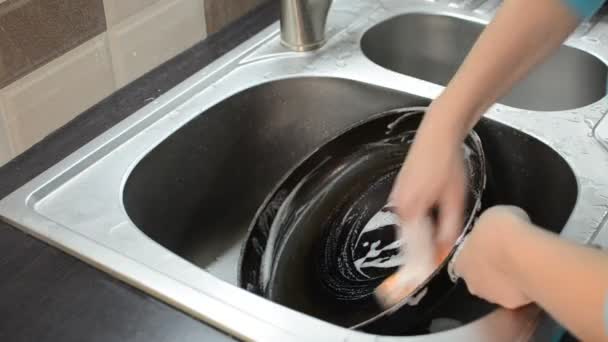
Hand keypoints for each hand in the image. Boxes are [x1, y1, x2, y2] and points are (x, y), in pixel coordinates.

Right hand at [390, 123, 466, 259]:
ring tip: (437, 244)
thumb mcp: (455, 199)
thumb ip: (449, 227)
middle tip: (436, 259)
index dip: (423, 260)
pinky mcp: (400, 189)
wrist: (438, 134)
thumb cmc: (448, 164)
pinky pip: (409, 214)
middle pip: (409, 237)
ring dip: (422, 236)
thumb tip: (445, 249)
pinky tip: (432, 223)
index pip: (414, 246)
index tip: (430, 271)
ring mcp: (397, 197)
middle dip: (422, 249)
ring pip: (410, 225)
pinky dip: (419, 223)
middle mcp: (397, 205)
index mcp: (409, 210)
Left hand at [453, 205, 531, 308]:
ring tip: (523, 264)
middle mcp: (471, 282)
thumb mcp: (490, 218)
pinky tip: (532, 275)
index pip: (464, 259)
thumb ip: (487, 231)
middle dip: (491, 268)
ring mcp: (490, 296)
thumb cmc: (501, 229)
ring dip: (506, 279)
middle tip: (508, 255)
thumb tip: (494, 231)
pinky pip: (515, 294)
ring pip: (497, 288)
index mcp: (460, 261)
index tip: (492, 244)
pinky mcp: (510, 304)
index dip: (478, 252)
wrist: (524, 253)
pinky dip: (522, 287)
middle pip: (479, 276)